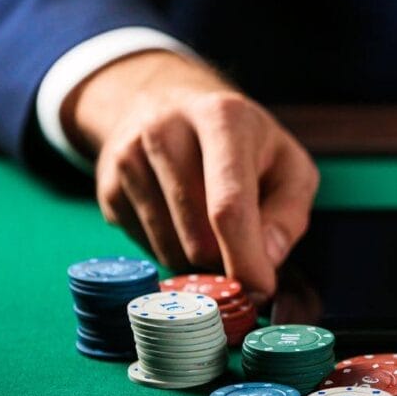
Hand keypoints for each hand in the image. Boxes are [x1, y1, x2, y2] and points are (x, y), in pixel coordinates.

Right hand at [62, 50, 318, 301]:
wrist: (168, 105)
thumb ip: (289, 215)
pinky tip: (183, 221)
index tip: (260, 290)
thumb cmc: (245, 146)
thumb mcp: (288, 166)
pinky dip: (174, 251)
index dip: (245, 258)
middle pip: (198, 238)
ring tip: (214, 225)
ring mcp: (129, 160)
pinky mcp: (107, 189)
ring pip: (171, 253)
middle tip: (245, 249)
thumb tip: (265, 262)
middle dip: (229, 261)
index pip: (229, 205)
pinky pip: (148, 251)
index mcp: (222, 119)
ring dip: (201, 261)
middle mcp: (166, 132)